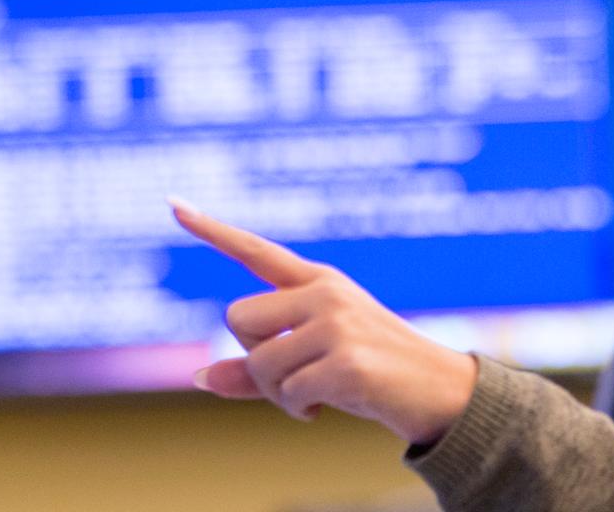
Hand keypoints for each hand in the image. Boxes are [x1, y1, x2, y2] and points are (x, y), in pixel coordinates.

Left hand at [169, 197, 479, 445]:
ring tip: (313, 395)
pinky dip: (299, 409)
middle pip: (238, 319)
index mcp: (318, 282)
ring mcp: (338, 324)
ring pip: (258, 362)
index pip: (256, 250)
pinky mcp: (347, 361)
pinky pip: (288, 393)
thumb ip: (255, 369)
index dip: (211, 229)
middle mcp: (325, 292)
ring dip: (276, 393)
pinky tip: (326, 407)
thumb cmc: (372, 374)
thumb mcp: (313, 362)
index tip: (172, 203)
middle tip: (295, 375)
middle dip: (255, 358)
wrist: (441, 392)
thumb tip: (199, 377)